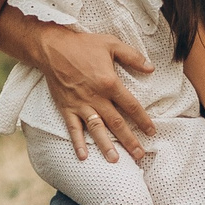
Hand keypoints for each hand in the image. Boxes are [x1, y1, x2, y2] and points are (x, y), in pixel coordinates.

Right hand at [39, 28, 156, 161]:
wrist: (52, 48)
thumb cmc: (83, 45)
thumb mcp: (111, 44)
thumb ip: (133, 56)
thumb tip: (151, 68)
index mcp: (109, 82)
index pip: (130, 105)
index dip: (143, 119)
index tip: (152, 131)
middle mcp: (96, 97)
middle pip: (116, 122)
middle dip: (129, 140)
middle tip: (140, 155)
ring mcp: (80, 104)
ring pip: (97, 129)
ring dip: (106, 145)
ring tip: (116, 160)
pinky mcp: (66, 108)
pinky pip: (73, 128)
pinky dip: (77, 143)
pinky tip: (83, 157)